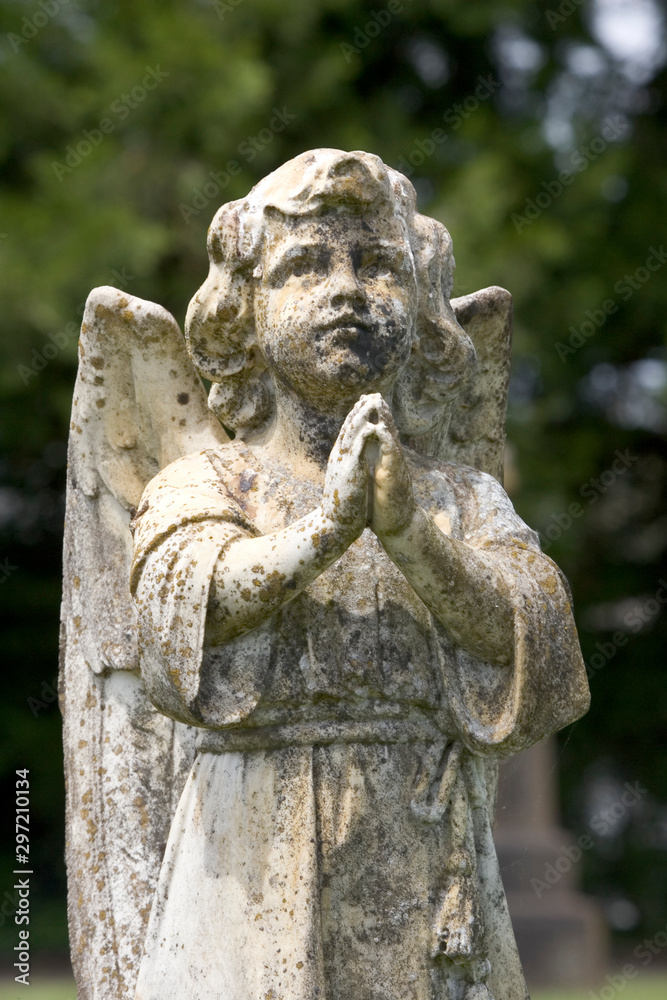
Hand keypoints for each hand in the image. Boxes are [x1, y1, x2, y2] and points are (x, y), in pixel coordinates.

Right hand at [322, 396, 378, 538]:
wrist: (334, 525)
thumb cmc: (342, 507)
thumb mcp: (345, 481)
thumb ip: (348, 469)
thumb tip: (351, 463)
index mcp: (340, 459)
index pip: (348, 432)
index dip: (356, 416)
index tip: (365, 402)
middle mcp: (339, 457)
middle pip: (349, 427)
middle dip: (360, 410)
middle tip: (371, 393)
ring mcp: (343, 462)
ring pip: (352, 433)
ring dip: (363, 415)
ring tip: (373, 400)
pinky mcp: (349, 471)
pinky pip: (357, 447)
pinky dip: (365, 434)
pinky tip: (373, 424)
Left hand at [365, 395, 416, 538]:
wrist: (397, 527)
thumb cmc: (384, 507)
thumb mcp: (373, 481)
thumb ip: (370, 468)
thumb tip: (364, 458)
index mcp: (384, 460)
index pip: (378, 433)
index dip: (371, 417)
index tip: (362, 400)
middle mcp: (392, 460)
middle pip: (387, 429)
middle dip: (380, 411)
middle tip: (372, 392)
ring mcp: (395, 467)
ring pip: (391, 437)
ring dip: (385, 419)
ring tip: (378, 401)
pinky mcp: (394, 477)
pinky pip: (391, 455)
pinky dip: (386, 440)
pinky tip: (380, 428)